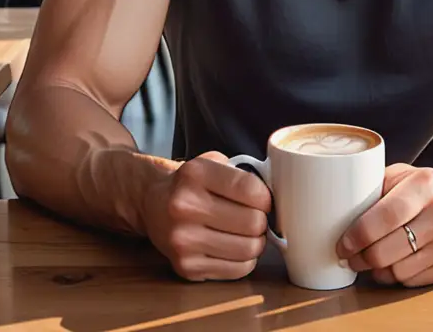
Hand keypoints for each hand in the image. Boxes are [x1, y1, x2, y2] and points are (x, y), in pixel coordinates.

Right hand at [143, 150, 271, 280]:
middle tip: (257, 218)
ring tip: (249, 233)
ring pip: (247, 249)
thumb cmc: (192, 184)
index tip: (265, 200)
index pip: (250, 189)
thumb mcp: (213, 162)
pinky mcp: (186, 267)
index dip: (267, 198)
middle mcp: (185, 207)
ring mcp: (183, 240)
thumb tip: (279, 194)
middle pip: (252, 222)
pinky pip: (236, 270)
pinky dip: (245, 260)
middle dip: (262, 221)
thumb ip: (242, 173)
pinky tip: (237, 248)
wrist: (153, 203)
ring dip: (257, 242)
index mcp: (196, 174)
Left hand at [337, 164, 432, 286]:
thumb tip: (343, 207)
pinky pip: (412, 281)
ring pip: (396, 270)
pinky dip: (396, 276)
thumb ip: (379, 185)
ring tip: (369, 260)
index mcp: (426, 186)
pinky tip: (393, 264)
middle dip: (360, 258)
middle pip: (386, 250)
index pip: (384, 216)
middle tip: (350, 256)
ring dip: (376, 270)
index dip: (357, 235)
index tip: (343, 243)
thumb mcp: (409, 174)